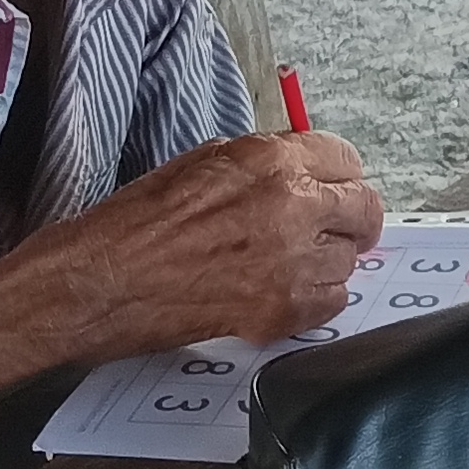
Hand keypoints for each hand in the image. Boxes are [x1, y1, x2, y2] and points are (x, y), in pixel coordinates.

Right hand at [40, 131, 386, 351]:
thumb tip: (303, 169)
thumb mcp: (204, 162)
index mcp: (271, 162)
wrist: (102, 281)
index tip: (335, 186)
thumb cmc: (137, 223)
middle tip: (334, 226)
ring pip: (350, 259)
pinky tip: (278, 289)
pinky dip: (314, 298)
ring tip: (285, 261)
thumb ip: (265, 162)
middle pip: (365, 208)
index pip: (346, 158)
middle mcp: (291, 207)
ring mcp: (291, 263)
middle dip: (350, 216)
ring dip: (327, 259)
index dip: (339, 174)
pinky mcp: (283, 311)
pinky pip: (333, 302)